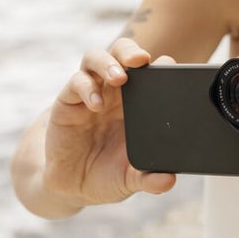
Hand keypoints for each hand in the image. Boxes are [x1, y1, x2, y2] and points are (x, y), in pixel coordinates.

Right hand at [42, 38, 177, 205]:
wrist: (72, 185)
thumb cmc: (107, 174)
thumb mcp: (130, 179)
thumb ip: (149, 179)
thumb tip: (168, 181)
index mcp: (137, 103)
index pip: (150, 72)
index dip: (161, 66)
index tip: (170, 68)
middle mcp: (113, 92)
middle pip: (122, 53)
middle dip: (132, 52)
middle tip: (142, 61)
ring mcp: (90, 93)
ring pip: (96, 59)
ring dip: (108, 63)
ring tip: (119, 78)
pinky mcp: (67, 103)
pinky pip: (76, 83)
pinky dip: (87, 89)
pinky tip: (96, 105)